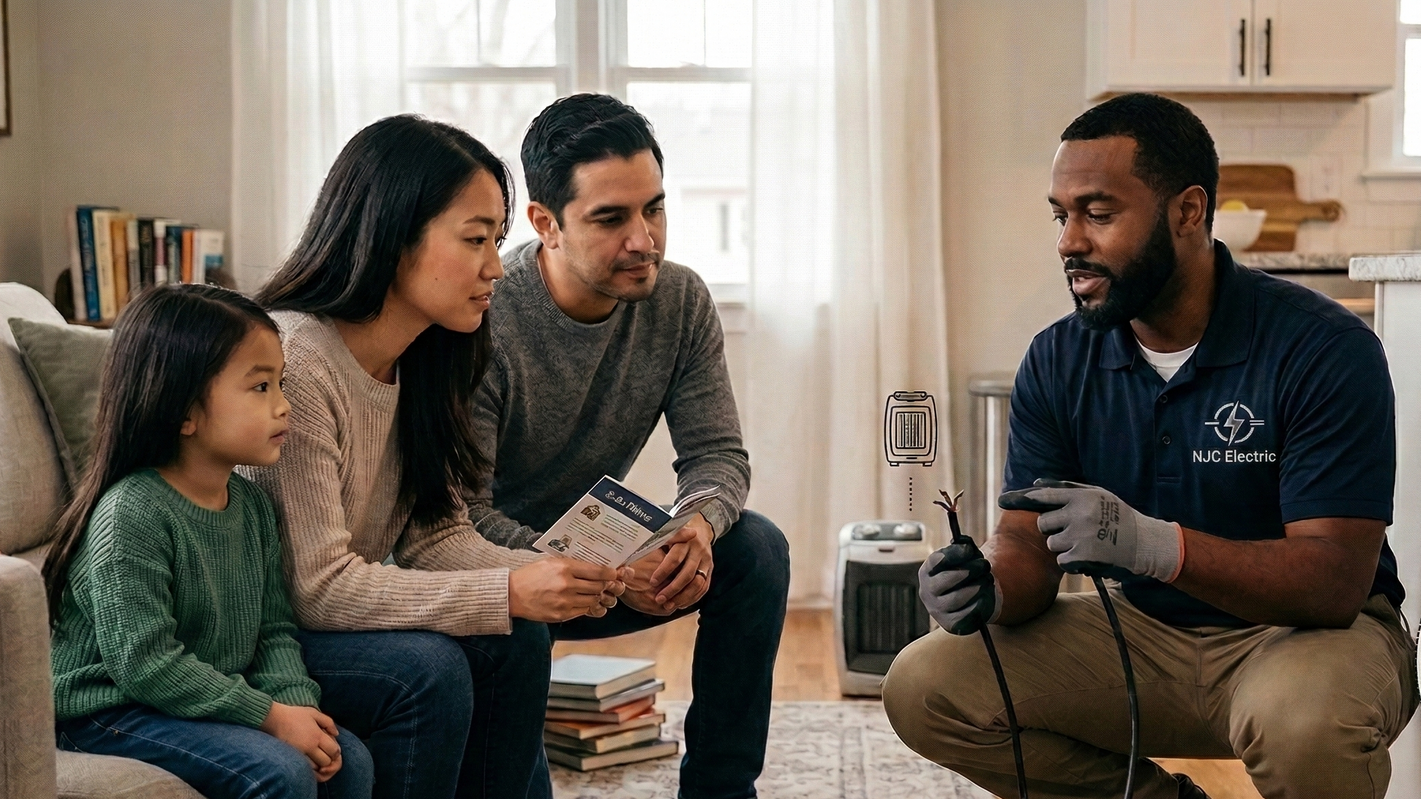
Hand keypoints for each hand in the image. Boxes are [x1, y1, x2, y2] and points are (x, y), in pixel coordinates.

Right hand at [260, 702, 341, 780]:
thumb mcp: (314, 713)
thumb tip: (336, 734)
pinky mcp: (291, 757)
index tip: (330, 747)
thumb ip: (328, 722)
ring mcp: (300, 753)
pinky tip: (307, 758)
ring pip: (315, 767)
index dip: (335, 751)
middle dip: (327, 759)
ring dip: (317, 764)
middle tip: (323, 752)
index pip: (334, 751)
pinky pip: (304, 767)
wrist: (274, 719)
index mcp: (317, 735)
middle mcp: (310, 746)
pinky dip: (308, 766)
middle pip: (326, 761)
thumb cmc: (294, 715)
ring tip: (314, 755)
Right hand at [509, 558, 621, 621]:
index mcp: (565, 568)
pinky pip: (583, 611)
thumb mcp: (551, 561)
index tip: (614, 573)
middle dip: (605, 585)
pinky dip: (586, 606)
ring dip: (596, 596)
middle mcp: (567, 585)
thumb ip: (572, 563)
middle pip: (598, 586)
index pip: (598, 571)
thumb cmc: (532, 575)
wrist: (512, 594)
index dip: (610, 573)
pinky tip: (583, 601)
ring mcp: (564, 602)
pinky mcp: (561, 615)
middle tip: (607, 583)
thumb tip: (595, 564)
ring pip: (593, 600)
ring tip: (594, 592)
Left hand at [646, 513, 714, 610]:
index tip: (652, 582)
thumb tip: (638, 547)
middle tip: (659, 599)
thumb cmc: (677, 535)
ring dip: (683, 597)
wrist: (701, 530)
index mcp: (685, 541)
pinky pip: (704, 588)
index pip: (674, 559)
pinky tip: (680, 604)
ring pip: (697, 583)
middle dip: (672, 589)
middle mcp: (698, 551)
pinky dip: (692, 598)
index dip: (663, 571)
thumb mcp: (668, 533)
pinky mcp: (710, 570)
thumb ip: (658, 540)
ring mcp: (706, 562)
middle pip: (687, 574)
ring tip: (668, 605)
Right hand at [918, 543, 999, 635]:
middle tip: (985, 565)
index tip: (970, 549)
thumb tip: (968, 541)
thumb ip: (966, 546)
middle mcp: (927, 590)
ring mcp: (936, 609)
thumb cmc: (967, 573)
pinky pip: (964, 615)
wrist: (971, 598)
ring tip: (988, 580)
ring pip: (956, 598)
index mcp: (927, 571)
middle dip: (968, 571)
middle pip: (945, 580)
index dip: (953, 554)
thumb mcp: (965, 557)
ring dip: (976, 587)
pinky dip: (978, 604)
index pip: (936, 560)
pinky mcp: (949, 623)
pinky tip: (986, 595)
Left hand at [1026, 479, 1182, 580]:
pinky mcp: (1083, 555)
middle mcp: (1079, 513)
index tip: (1003, 500)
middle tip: (1074, 530)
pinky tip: (1089, 555)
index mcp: (1081, 496)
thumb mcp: (1098, 494)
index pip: (1045, 496)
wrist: (1144, 543)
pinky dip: (1072, 562)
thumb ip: (1067, 487)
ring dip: (1063, 546)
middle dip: (1053, 529)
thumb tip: (1037, 484)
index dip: (1022, 498)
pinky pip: (1062, 561)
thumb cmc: (1119, 516)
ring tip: (1086, 542)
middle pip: (1043, 523)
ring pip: (1051, 543)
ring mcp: (1080, 534)